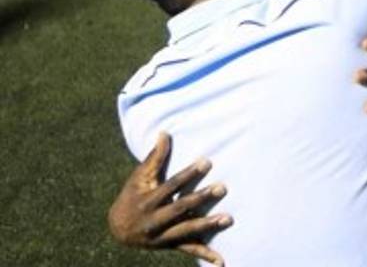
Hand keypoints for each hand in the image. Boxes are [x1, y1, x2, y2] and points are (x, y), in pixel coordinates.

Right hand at [107, 132, 231, 265]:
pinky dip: (205, 255)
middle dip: (201, 199)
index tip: (207, 162)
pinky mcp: (170, 245)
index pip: (170, 186)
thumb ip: (155, 157)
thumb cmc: (133, 195)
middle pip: (180, 209)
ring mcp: (162, 236)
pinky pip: (188, 250)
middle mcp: (154, 220)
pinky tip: (221, 261)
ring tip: (228, 218)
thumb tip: (164, 132)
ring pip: (186, 231)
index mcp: (148, 200)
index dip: (188, 174)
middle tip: (223, 187)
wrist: (117, 229)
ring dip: (207, 226)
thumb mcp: (139, 177)